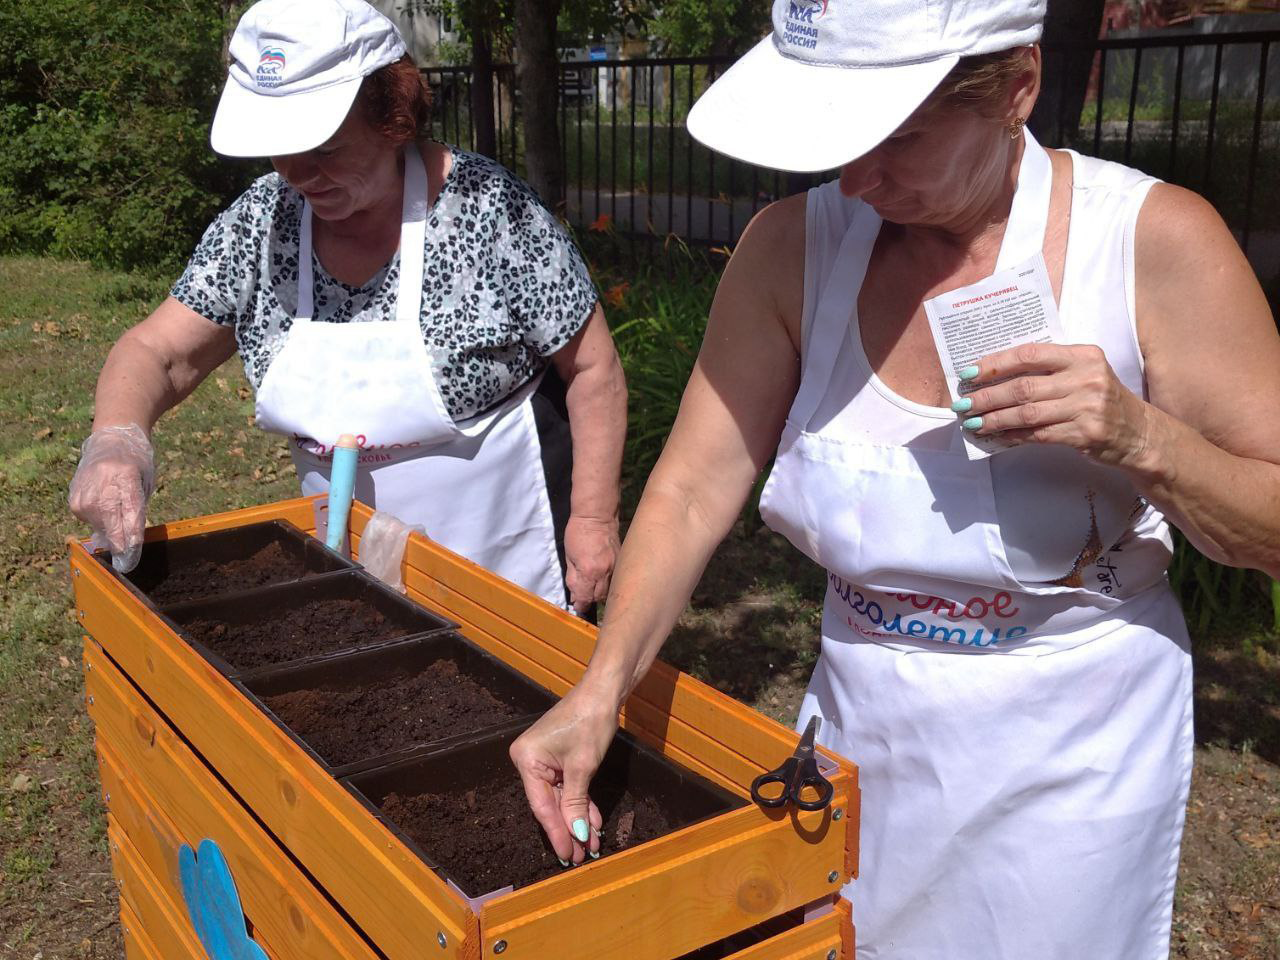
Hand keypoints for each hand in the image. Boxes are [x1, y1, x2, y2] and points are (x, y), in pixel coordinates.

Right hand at [68, 424, 154, 572]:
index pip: (130, 513)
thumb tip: (126, 542)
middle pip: (112, 523)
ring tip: (118, 523)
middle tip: (127, 561)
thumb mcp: (145, 482)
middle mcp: (102, 483)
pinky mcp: (74, 497)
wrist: (111, 441)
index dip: (131, 538)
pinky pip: (89, 520)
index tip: (132, 556)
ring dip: (110, 532)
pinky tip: (105, 512)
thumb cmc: (136, 464)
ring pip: (99, 525)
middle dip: (120, 544)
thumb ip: (137, 509)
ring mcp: (85, 490)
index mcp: (127, 476)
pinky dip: (98, 522)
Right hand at [509, 682, 618, 863]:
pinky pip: (567, 787)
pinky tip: (592, 822)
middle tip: (581, 856)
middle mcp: (529, 761)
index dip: (556, 832)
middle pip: (550, 804)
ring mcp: (543, 760)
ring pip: (561, 798)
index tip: (568, 854)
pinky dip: (580, 803)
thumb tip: (577, 835)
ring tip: (591, 845)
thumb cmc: (590, 723)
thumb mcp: (583, 767)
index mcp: (526, 760)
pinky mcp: (558, 758)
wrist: (603, 692)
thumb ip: (576, 803)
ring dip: (577, 819)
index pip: (541, 805)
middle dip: (569, 829)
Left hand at [563, 515, 619, 615]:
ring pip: (609, 590)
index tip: (577, 607)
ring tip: (592, 588)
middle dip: (590, 599)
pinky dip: (608, 584)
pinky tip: (602, 579)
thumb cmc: (578, 533)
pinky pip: (615, 580)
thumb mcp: (569, 557)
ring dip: (600, 593)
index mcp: (589, 571)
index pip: (585, 597)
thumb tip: (574, 596)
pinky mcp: (621, 562)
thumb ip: (572, 578)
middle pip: (599, 597)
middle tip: (583, 597)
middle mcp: (605, 572)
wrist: (597, 516)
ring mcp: (616, 567)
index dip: (581, 605)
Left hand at [957, 343, 1156, 469]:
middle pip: (1023, 386)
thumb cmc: (1100, 399)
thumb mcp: (1083, 373)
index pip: (1030, 354)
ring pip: (1027, 413)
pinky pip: (1038, 434)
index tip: (969, 371)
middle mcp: (1087, 378)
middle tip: (963, 402)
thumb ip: (1048, 370)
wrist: (1138, 432)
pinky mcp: (1085, 434)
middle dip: (987, 396)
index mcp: (1083, 356)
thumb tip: (994, 375)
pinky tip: (996, 435)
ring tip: (972, 421)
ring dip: (994, 419)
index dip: (995, 363)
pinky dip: (1013, 435)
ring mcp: (1087, 407)